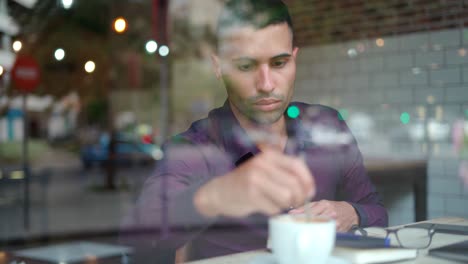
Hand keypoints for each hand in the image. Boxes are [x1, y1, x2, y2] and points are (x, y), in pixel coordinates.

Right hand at [194, 148, 315, 217]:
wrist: (220, 192)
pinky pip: (274, 208)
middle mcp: (262, 164)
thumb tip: (309, 189)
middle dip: (299, 197)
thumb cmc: (247, 182)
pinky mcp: (250, 195)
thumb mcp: (264, 170)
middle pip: (294, 184)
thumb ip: (284, 173)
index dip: (308, 180)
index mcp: (269, 155)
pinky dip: (274, 211)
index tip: (310, 192)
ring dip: (286, 205)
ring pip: (286, 197)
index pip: (297, 165)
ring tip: (279, 204)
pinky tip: (266, 207)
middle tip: (295, 203)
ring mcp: (255, 179)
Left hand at [289, 200, 358, 231]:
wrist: (349, 212)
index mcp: (324, 205)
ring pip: (321, 229)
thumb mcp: (319, 203)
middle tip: (296, 227)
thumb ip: (305, 207)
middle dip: (305, 224)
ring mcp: (335, 223)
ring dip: (312, 231)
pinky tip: (314, 236)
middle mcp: (330, 213)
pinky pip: (327, 234)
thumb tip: (291, 212)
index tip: (292, 219)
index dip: (300, 216)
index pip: (310, 211)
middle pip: (314, 221)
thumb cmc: (331, 206)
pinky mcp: (339, 231)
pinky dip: (320, 235)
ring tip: (304, 232)